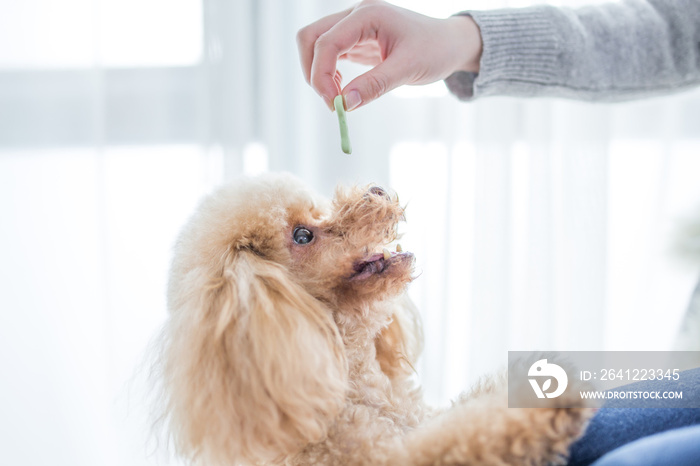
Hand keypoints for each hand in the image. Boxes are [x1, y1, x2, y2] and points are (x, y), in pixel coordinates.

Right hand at [296, 0, 481, 110]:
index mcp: (368, 14)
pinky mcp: (355, 39)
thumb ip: (375, 85)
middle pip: (311, 37)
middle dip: (313, 72)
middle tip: (332, 102)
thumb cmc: (435, 50)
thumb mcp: (408, 69)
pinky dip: (328, 74)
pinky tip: (344, 90)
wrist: (449, 43)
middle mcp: (356, 15)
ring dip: (318, 73)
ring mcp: (353, 25)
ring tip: (340, 97)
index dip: (321, 75)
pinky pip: (328, 53)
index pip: (327, 42)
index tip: (334, 105)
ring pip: (315, 44)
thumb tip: (346, 104)